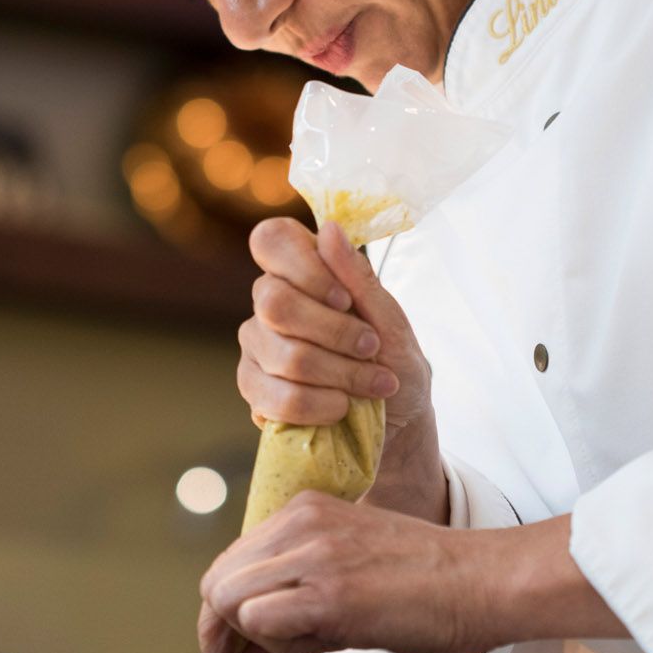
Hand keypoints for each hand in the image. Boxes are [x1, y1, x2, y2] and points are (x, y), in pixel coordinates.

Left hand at [198, 498, 628, 652]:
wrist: (485, 580)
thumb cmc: (430, 587)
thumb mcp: (348, 587)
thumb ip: (291, 625)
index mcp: (304, 511)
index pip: (231, 562)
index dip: (219, 615)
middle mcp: (301, 522)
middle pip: (219, 580)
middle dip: (215, 633)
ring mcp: (313, 552)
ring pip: (229, 597)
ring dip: (243, 639)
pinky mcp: (329, 590)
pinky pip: (259, 617)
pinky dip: (265, 646)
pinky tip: (299, 652)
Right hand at [240, 218, 434, 432]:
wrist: (399, 423)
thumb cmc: (394, 362)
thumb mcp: (391, 320)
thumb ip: (358, 278)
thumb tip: (328, 229)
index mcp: (302, 271)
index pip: (271, 239)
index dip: (305, 268)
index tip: (344, 299)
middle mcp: (270, 302)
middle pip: (275, 302)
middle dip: (335, 332)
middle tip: (371, 348)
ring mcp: (256, 346)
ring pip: (285, 355)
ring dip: (343, 375)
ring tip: (373, 386)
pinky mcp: (254, 390)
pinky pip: (278, 398)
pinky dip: (322, 406)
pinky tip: (342, 407)